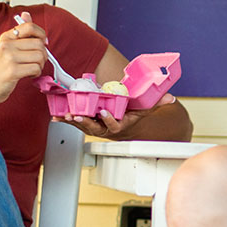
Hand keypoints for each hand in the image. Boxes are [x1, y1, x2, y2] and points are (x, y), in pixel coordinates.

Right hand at [0, 10, 47, 104]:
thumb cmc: (1, 69)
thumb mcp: (8, 48)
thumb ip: (20, 33)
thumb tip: (26, 14)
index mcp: (6, 37)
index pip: (30, 26)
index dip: (41, 34)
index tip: (43, 43)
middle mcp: (6, 44)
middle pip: (39, 44)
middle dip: (43, 55)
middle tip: (35, 62)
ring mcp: (9, 57)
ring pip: (40, 56)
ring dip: (39, 65)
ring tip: (29, 68)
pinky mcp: (13, 71)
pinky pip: (36, 68)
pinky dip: (36, 73)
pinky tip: (28, 75)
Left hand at [55, 93, 177, 138]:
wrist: (124, 122)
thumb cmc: (132, 115)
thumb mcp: (145, 109)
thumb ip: (156, 102)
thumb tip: (170, 97)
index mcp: (119, 125)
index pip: (114, 126)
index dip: (109, 120)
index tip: (104, 112)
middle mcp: (106, 129)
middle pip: (94, 128)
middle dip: (85, 122)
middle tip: (77, 116)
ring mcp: (94, 127)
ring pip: (83, 126)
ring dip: (73, 121)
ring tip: (65, 115)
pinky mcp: (86, 123)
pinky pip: (74, 122)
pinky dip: (64, 119)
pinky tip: (56, 115)